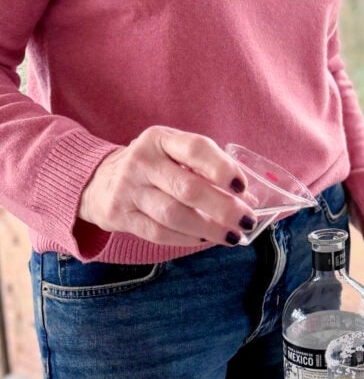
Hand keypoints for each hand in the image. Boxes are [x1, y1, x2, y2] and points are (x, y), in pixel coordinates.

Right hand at [78, 126, 258, 247]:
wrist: (98, 180)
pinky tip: (205, 240)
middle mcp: (141, 160)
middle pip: (188, 188)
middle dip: (224, 208)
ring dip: (209, 228)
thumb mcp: (173, 154)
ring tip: (233, 236)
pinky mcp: (120, 215)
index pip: (196, 149)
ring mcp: (128, 188)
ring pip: (174, 215)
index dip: (223, 168)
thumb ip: (208, 170)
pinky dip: (187, 239)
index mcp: (160, 138)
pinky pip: (159, 232)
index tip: (244, 187)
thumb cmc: (153, 167)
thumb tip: (250, 198)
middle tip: (247, 220)